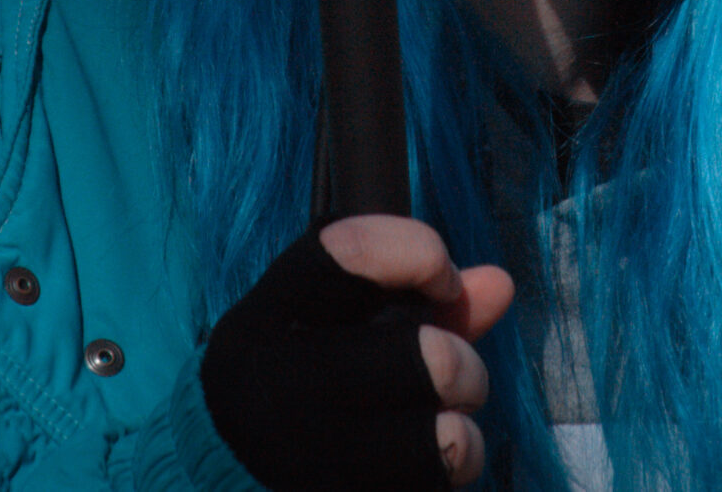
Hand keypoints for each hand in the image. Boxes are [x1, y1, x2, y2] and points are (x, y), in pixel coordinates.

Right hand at [198, 216, 515, 490]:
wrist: (222, 475)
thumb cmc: (297, 379)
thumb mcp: (333, 323)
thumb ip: (418, 298)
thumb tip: (498, 284)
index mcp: (272, 316)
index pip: (350, 255)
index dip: (420, 253)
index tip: (442, 275)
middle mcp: (282, 386)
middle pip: (426, 357)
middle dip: (460, 363)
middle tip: (454, 375)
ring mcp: (306, 460)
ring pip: (445, 439)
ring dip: (461, 431)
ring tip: (446, 428)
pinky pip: (433, 484)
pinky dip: (447, 472)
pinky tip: (422, 467)